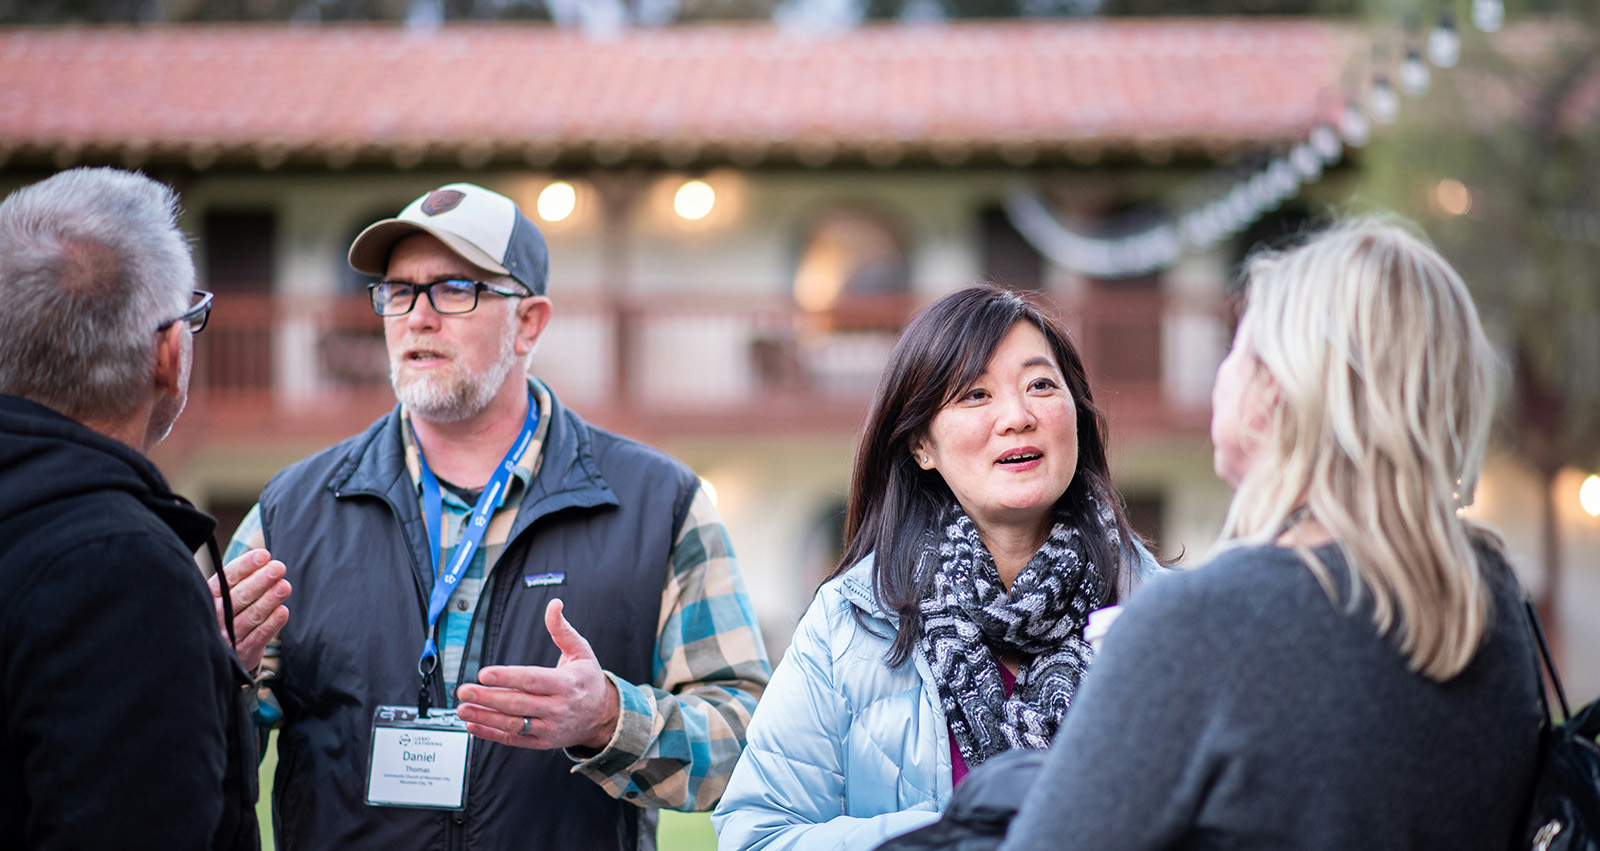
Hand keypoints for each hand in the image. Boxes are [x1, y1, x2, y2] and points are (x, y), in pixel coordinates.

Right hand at [210, 549, 290, 671]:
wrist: (221, 654)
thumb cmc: (229, 614)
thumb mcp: (226, 595)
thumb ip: (240, 578)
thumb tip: (265, 557)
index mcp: (210, 596)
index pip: (227, 578)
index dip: (245, 566)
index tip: (264, 555)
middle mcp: (216, 616)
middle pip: (239, 597)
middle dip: (260, 581)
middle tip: (278, 568)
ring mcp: (229, 636)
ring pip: (251, 616)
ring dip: (269, 600)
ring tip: (285, 587)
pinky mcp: (244, 652)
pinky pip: (259, 637)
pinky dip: (271, 624)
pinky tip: (283, 612)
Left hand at [455, 599, 619, 751]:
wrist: (603, 716)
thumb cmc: (587, 680)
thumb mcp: (581, 651)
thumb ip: (562, 629)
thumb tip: (554, 605)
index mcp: (566, 683)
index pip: (532, 680)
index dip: (508, 678)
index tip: (485, 674)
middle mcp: (557, 707)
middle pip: (518, 703)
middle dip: (488, 698)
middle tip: (464, 690)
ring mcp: (549, 727)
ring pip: (513, 724)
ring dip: (485, 717)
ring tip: (462, 709)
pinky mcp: (541, 741)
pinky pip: (513, 739)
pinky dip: (491, 734)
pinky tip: (473, 725)